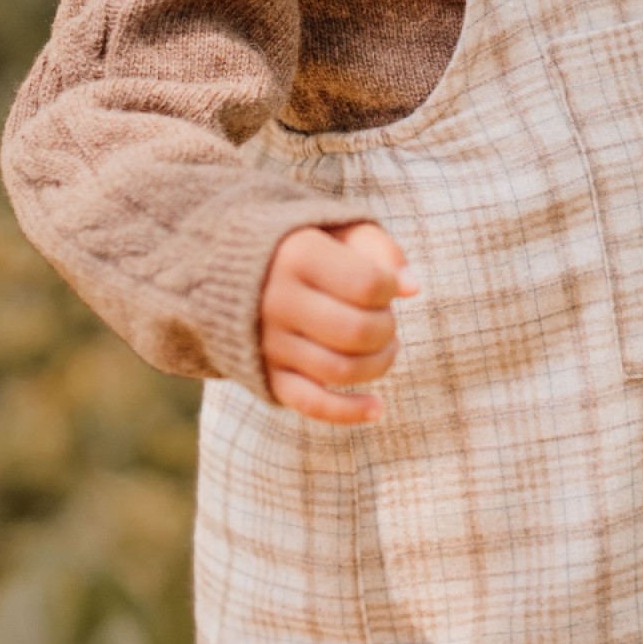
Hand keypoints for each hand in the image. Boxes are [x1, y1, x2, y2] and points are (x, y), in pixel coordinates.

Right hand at [258, 221, 419, 423]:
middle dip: (387, 329)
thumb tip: (413, 288)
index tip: (389, 285)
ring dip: (379, 365)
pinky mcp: (266, 375)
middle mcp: (277, 300)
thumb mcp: (340, 231)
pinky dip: (349, 412)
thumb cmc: (305, 247)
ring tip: (387, 349)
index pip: (367, 284)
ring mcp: (268, 342)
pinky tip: (377, 408)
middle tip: (386, 320)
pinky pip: (311, 404)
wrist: (230, 269)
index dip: (391, 289)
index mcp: (297, 255)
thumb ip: (381, 249)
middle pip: (357, 331)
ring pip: (341, 370)